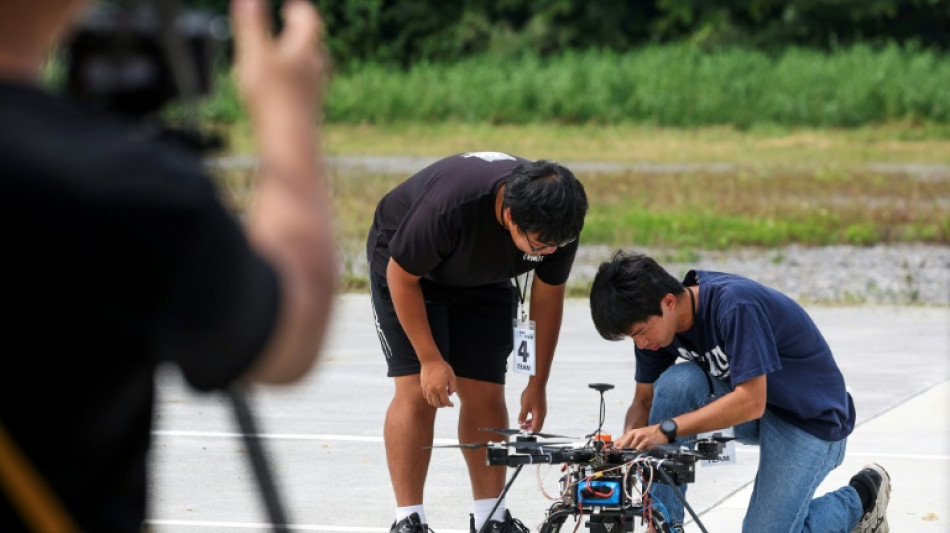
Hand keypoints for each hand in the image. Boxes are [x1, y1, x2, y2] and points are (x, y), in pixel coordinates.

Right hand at [230, 0, 328, 120]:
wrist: (290, 142)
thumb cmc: (271, 98)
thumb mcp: (255, 56)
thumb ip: (252, 25)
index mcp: (305, 49)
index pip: (309, 19)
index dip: (299, 9)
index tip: (290, 6)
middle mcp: (316, 67)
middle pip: (313, 41)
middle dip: (301, 30)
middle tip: (291, 20)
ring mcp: (315, 89)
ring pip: (313, 64)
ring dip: (302, 53)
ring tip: (290, 50)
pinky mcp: (311, 107)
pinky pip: (308, 85)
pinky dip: (299, 76)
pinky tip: (288, 85)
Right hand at [420, 360, 456, 407]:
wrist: (430, 360)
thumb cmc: (443, 367)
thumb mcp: (452, 376)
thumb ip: (453, 387)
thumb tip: (450, 394)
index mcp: (440, 388)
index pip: (445, 402)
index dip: (449, 404)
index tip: (452, 404)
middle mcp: (432, 390)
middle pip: (437, 404)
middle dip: (443, 405)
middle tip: (447, 403)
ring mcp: (427, 389)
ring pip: (430, 402)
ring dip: (436, 403)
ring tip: (441, 400)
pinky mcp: (423, 386)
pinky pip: (426, 397)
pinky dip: (431, 399)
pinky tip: (435, 396)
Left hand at [518, 383, 546, 431]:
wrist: (537, 384)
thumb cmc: (532, 393)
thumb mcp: (524, 405)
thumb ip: (522, 415)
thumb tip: (520, 423)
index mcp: (539, 414)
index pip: (535, 428)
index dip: (529, 431)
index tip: (522, 431)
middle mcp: (542, 414)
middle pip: (537, 426)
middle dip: (529, 429)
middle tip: (522, 428)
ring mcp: (542, 411)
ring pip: (537, 422)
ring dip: (530, 424)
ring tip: (522, 424)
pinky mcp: (541, 408)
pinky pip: (537, 417)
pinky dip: (532, 419)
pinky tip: (526, 418)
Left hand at [613, 424, 664, 449]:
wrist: (662, 430)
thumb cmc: (650, 433)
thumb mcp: (639, 434)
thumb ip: (630, 439)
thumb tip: (619, 445)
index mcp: (632, 432)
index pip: (621, 440)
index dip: (617, 446)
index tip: (613, 451)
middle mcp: (635, 434)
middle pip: (626, 446)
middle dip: (625, 451)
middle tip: (623, 456)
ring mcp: (641, 437)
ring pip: (633, 448)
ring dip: (634, 452)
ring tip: (636, 453)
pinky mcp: (647, 441)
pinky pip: (640, 449)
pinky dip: (640, 452)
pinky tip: (642, 452)